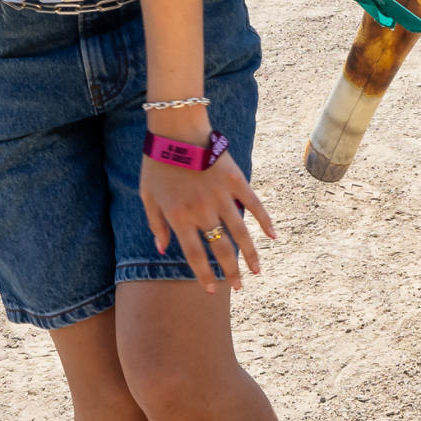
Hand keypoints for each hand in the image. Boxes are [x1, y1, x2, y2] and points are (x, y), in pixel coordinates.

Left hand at [139, 149, 275, 290]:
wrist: (176, 130)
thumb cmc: (157, 162)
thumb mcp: (147, 195)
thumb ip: (155, 224)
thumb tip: (161, 249)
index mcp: (179, 217)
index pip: (195, 256)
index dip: (205, 276)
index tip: (212, 291)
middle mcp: (202, 211)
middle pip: (221, 249)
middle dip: (231, 272)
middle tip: (239, 287)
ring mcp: (221, 196)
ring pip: (240, 233)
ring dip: (251, 255)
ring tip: (257, 272)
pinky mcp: (236, 181)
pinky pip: (254, 205)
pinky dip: (265, 221)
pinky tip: (273, 237)